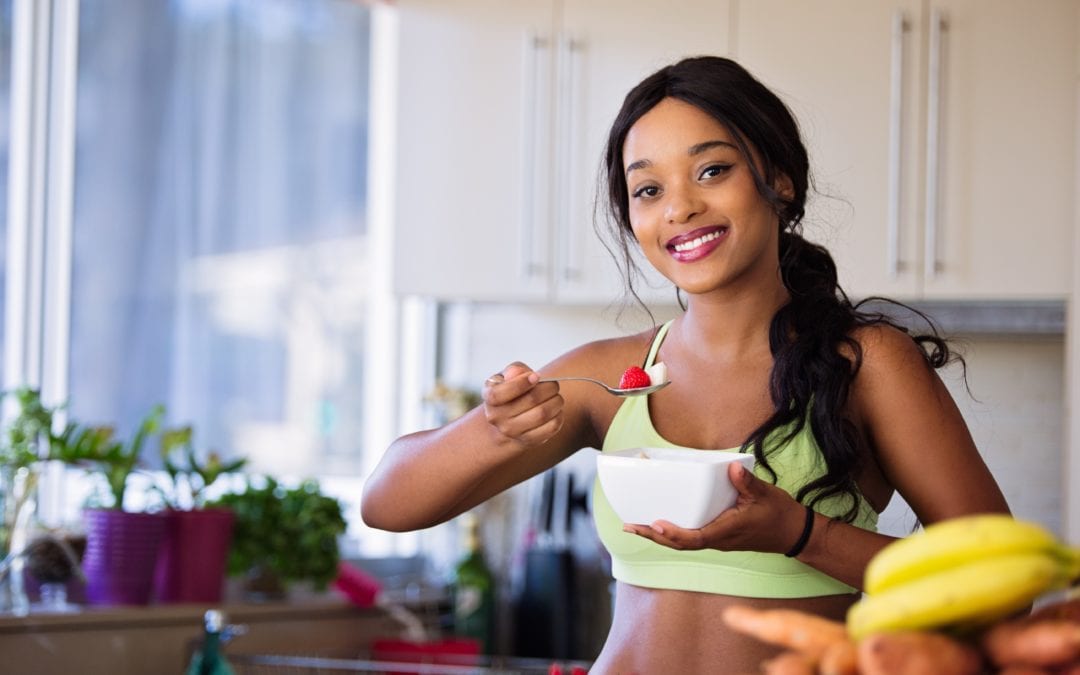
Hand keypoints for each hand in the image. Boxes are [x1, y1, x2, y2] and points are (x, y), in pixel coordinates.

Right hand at [482, 362, 563, 446]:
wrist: (507, 421)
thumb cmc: (511, 391)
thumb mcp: (507, 377)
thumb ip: (514, 370)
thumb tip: (519, 373)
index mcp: (490, 398)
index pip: (501, 393)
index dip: (521, 383)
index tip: (536, 376)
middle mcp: (497, 417)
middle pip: (531, 400)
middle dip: (548, 388)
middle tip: (554, 385)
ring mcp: (511, 431)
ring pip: (542, 414)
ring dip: (556, 402)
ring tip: (557, 397)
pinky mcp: (528, 440)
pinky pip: (550, 427)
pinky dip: (558, 416)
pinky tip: (556, 410)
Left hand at [622, 461, 809, 554]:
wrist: (792, 533)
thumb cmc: (778, 513)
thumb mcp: (764, 494)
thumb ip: (746, 482)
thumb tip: (731, 468)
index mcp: (727, 531)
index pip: (695, 538)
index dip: (673, 534)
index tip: (655, 524)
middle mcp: (718, 539)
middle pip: (679, 544)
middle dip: (653, 537)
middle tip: (629, 526)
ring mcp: (716, 540)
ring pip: (682, 543)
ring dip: (657, 537)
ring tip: (634, 526)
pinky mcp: (717, 536)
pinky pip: (689, 538)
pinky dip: (670, 533)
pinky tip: (658, 524)